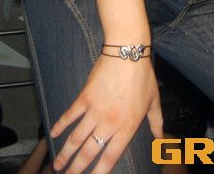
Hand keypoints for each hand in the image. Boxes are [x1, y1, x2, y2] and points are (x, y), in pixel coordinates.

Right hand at [50, 55, 162, 172]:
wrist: (127, 52)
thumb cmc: (143, 76)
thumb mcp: (153, 101)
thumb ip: (156, 123)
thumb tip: (161, 140)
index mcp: (127, 127)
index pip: (110, 157)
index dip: (99, 172)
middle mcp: (109, 124)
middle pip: (89, 152)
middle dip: (76, 169)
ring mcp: (94, 111)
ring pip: (76, 139)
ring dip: (65, 154)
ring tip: (57, 165)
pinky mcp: (84, 98)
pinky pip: (70, 115)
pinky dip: (60, 126)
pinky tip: (52, 135)